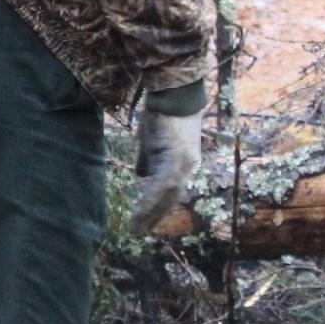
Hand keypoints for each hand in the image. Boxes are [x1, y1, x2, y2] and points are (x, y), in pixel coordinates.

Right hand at [131, 103, 203, 236]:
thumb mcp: (151, 141)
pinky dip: (151, 199)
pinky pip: (163, 185)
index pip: (171, 192)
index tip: (145, 223)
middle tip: (138, 232)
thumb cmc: (160, 112)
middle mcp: (188, 165)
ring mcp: (184, 162)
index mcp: (183, 162)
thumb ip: (148, 159)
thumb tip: (141, 176)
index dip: (158, 208)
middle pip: (171, 198)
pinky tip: (140, 209)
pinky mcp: (177, 157)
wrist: (172, 91)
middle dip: (154, 216)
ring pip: (168, 195)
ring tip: (136, 226)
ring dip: (151, 212)